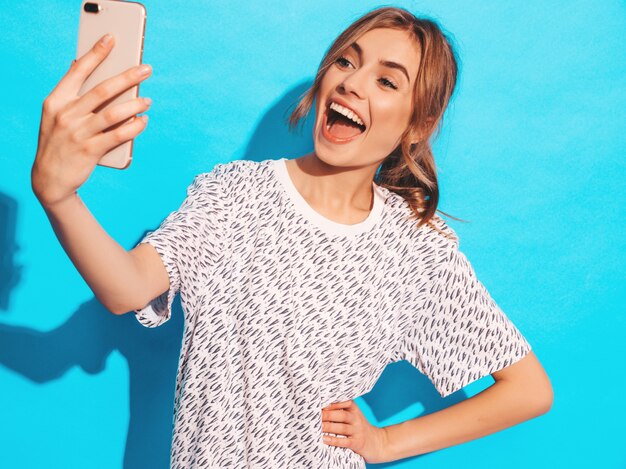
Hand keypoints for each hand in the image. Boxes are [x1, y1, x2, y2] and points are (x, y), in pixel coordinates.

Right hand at [31, 33, 151, 208]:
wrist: (50, 179)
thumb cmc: (59, 142)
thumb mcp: (56, 116)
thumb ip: (72, 96)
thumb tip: (86, 69)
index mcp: (56, 100)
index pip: (78, 71)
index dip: (96, 53)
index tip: (112, 39)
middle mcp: (66, 114)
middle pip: (103, 89)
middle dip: (128, 77)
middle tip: (146, 69)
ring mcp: (78, 133)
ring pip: (114, 113)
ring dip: (135, 104)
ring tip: (148, 100)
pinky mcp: (90, 151)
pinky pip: (119, 135)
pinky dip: (134, 127)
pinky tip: (143, 121)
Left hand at [321, 399, 389, 463]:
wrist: (378, 443)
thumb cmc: (359, 427)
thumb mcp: (354, 415)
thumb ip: (341, 410)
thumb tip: (320, 407)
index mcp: (354, 410)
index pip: (344, 402)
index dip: (332, 403)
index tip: (319, 402)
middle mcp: (357, 419)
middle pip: (342, 415)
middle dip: (328, 414)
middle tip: (315, 415)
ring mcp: (358, 431)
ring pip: (342, 428)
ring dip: (329, 427)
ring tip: (317, 426)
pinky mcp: (357, 443)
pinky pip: (345, 441)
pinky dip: (334, 440)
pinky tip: (325, 439)